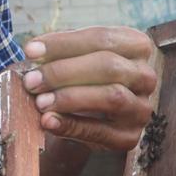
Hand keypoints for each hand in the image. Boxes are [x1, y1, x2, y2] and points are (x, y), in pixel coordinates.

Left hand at [22, 27, 158, 152]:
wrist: (86, 118)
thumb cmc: (81, 78)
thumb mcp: (75, 58)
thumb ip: (60, 53)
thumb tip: (35, 53)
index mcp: (136, 46)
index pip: (102, 38)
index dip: (64, 43)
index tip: (30, 50)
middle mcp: (145, 76)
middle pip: (108, 66)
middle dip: (65, 72)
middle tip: (32, 80)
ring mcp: (140, 108)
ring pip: (112, 97)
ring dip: (71, 98)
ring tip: (40, 102)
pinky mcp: (129, 137)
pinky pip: (101, 131)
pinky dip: (71, 126)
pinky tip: (48, 121)